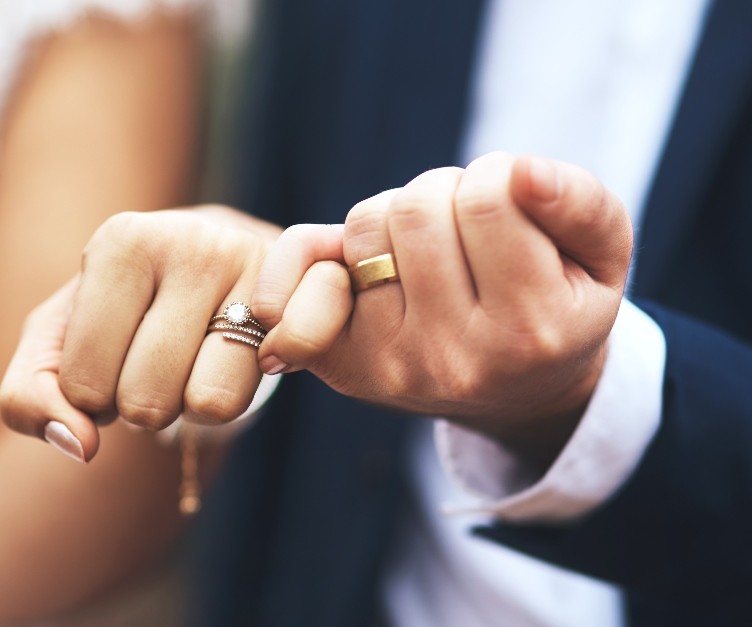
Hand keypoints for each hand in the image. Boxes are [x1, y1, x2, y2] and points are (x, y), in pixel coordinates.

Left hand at [0, 205, 281, 461]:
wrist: (211, 260)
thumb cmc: (119, 313)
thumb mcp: (55, 345)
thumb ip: (28, 399)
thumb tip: (80, 446)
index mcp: (120, 241)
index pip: (84, 386)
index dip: (93, 395)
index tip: (113, 354)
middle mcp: (189, 240)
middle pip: (145, 402)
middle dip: (143, 404)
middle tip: (156, 360)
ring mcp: (254, 264)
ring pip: (208, 405)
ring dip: (195, 406)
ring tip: (195, 360)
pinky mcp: (309, 291)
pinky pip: (268, 384)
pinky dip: (248, 390)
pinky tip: (248, 358)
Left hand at [252, 153, 632, 466]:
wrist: (514, 390)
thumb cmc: (557, 304)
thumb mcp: (601, 257)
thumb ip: (581, 204)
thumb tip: (524, 172)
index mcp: (530, 331)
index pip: (488, 200)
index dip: (498, 174)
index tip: (510, 197)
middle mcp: (454, 358)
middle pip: (416, 209)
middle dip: (444, 192)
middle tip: (466, 222)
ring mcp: (390, 364)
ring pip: (366, 226)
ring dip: (395, 215)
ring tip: (429, 246)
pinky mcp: (341, 361)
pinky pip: (303, 267)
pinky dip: (320, 248)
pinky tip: (356, 264)